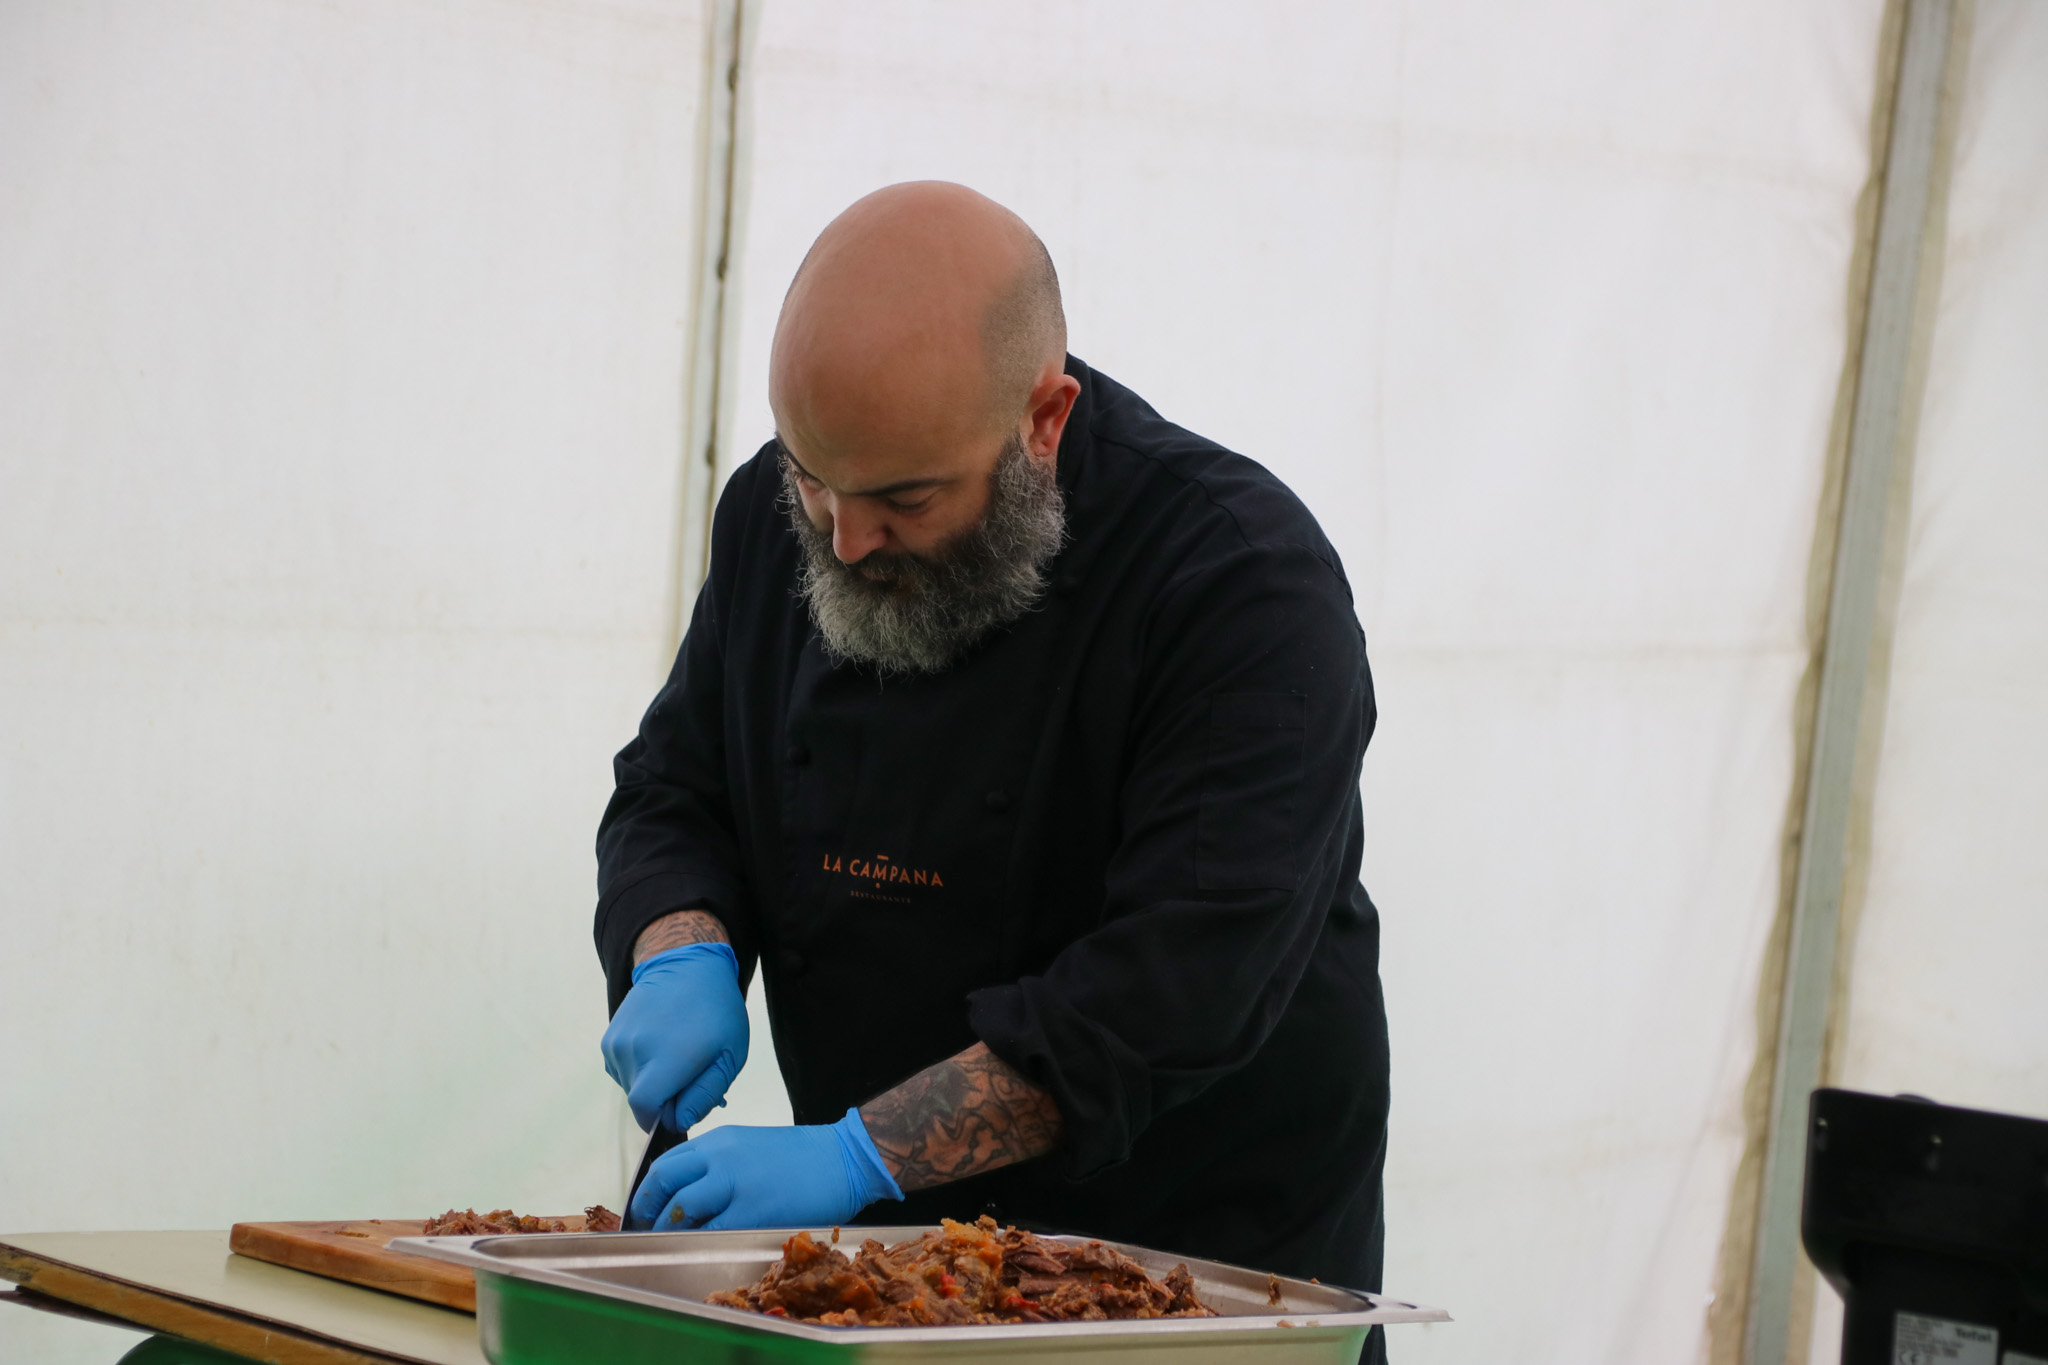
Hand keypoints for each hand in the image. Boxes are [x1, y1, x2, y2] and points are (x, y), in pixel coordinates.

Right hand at [600, 943, 747, 1132]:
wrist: (686, 965)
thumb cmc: (717, 1013)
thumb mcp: (730, 1055)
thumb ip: (705, 1095)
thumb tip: (679, 1122)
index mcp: (667, 1056)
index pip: (645, 1110)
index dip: (663, 1118)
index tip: (682, 1108)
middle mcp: (634, 1050)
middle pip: (640, 1101)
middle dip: (663, 1100)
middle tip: (688, 1074)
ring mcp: (617, 1043)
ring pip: (630, 1087)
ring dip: (651, 1083)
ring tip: (674, 1055)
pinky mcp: (608, 1038)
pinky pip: (622, 1071)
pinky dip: (639, 1069)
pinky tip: (658, 1047)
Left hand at [629, 1108, 903, 1230]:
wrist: (846, 1158)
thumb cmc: (804, 1156)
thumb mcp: (751, 1146)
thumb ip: (719, 1163)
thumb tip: (689, 1193)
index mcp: (720, 1140)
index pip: (667, 1163)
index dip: (649, 1190)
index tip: (646, 1209)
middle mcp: (720, 1156)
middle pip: (664, 1180)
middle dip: (648, 1208)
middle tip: (646, 1228)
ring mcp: (735, 1183)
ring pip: (681, 1206)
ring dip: (669, 1228)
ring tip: (671, 1241)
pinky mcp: (752, 1210)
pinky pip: (711, 1230)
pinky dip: (698, 1240)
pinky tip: (701, 1247)